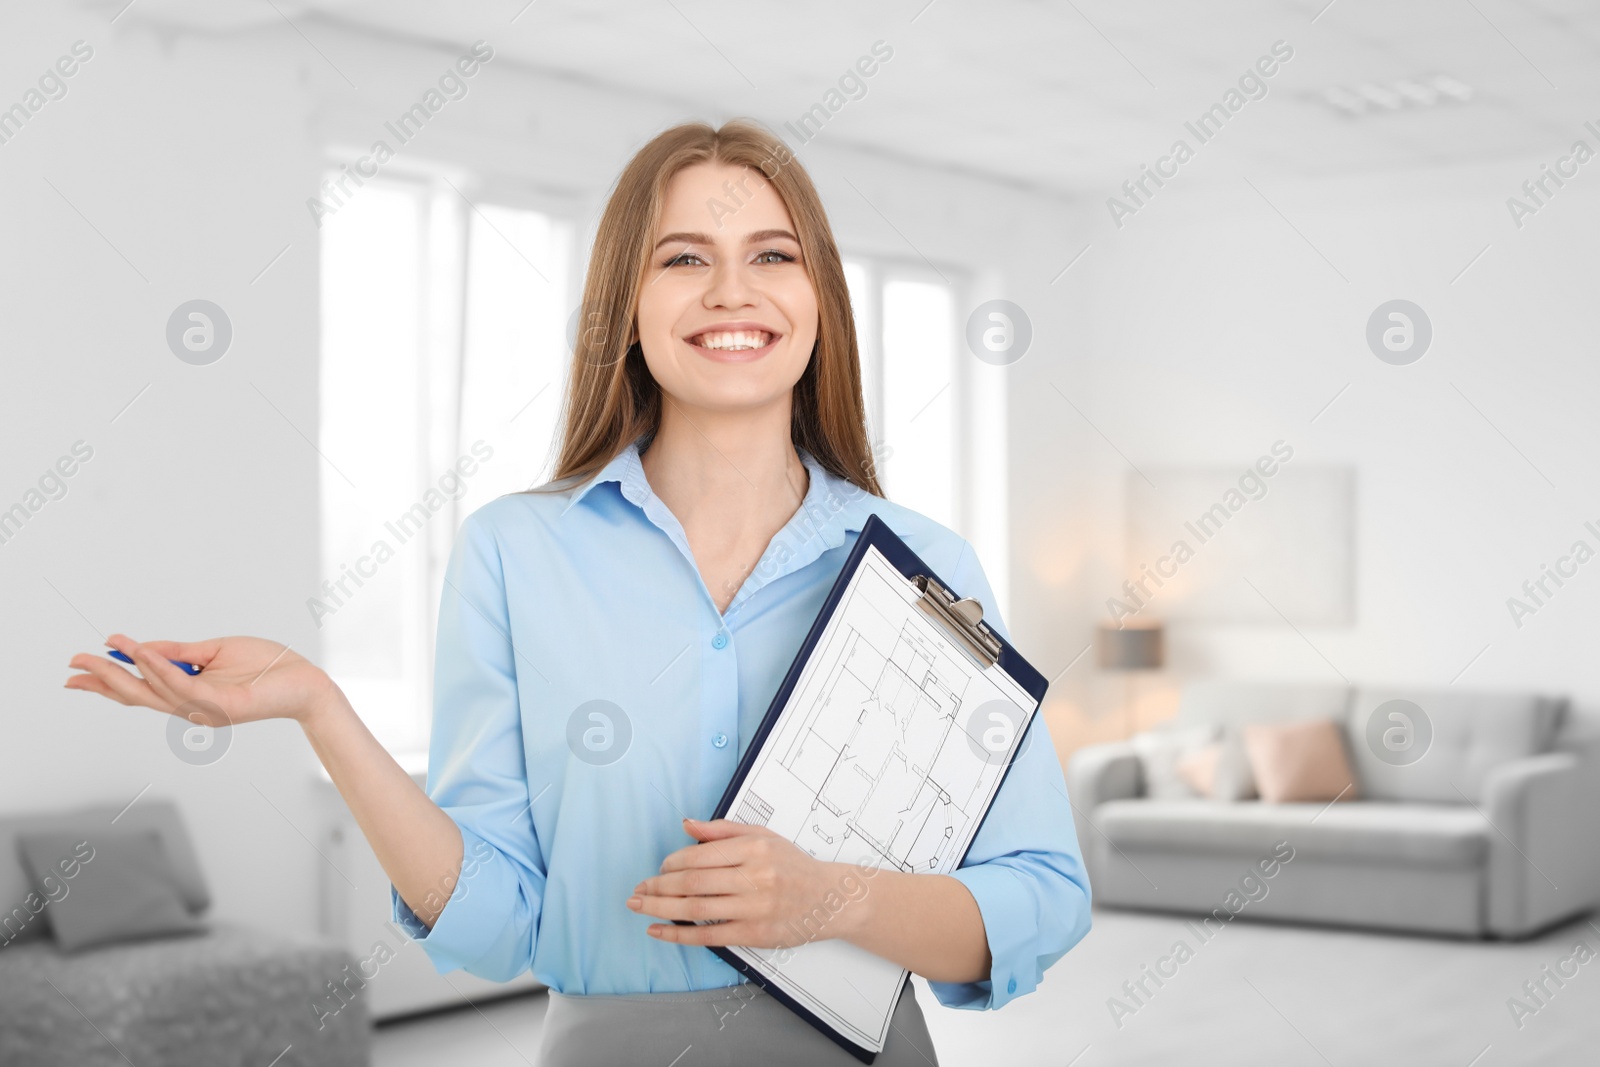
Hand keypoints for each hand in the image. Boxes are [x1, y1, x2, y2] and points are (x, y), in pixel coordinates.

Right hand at [65, 633, 341, 727]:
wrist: (305, 680)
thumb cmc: (266, 666)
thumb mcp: (215, 651)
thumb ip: (180, 652)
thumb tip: (142, 647)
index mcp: (189, 694)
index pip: (140, 691)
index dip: (108, 682)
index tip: (77, 671)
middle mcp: (192, 707)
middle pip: (137, 696)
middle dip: (104, 681)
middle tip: (73, 665)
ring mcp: (206, 710)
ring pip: (156, 692)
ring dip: (127, 670)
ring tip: (104, 652)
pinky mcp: (222, 707)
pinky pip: (185, 687)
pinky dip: (162, 670)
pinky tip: (144, 654)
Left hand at [628, 818, 874, 949]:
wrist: (829, 899)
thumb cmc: (793, 866)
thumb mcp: (763, 836)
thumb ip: (723, 830)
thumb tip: (686, 825)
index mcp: (754, 848)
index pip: (701, 855)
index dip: (672, 863)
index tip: (659, 869)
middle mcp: (754, 876)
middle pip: (693, 882)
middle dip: (658, 887)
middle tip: (638, 890)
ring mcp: (754, 907)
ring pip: (696, 908)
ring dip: (660, 908)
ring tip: (639, 907)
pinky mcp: (755, 933)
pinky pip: (709, 935)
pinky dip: (679, 934)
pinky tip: (659, 931)